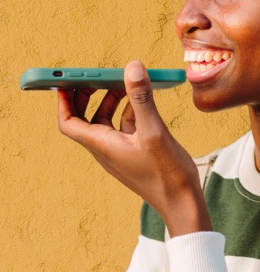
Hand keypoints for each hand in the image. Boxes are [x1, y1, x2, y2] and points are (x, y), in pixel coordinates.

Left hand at [57, 60, 211, 237]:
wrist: (182, 203)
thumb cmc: (166, 174)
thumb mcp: (154, 131)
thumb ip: (141, 98)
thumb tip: (132, 67)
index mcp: (102, 145)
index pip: (68, 122)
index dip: (63, 101)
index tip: (65, 79)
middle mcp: (107, 148)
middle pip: (84, 118)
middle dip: (86, 94)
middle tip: (95, 75)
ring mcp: (121, 151)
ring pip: (106, 120)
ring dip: (111, 99)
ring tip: (124, 81)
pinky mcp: (136, 151)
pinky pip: (124, 126)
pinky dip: (130, 109)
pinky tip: (143, 99)